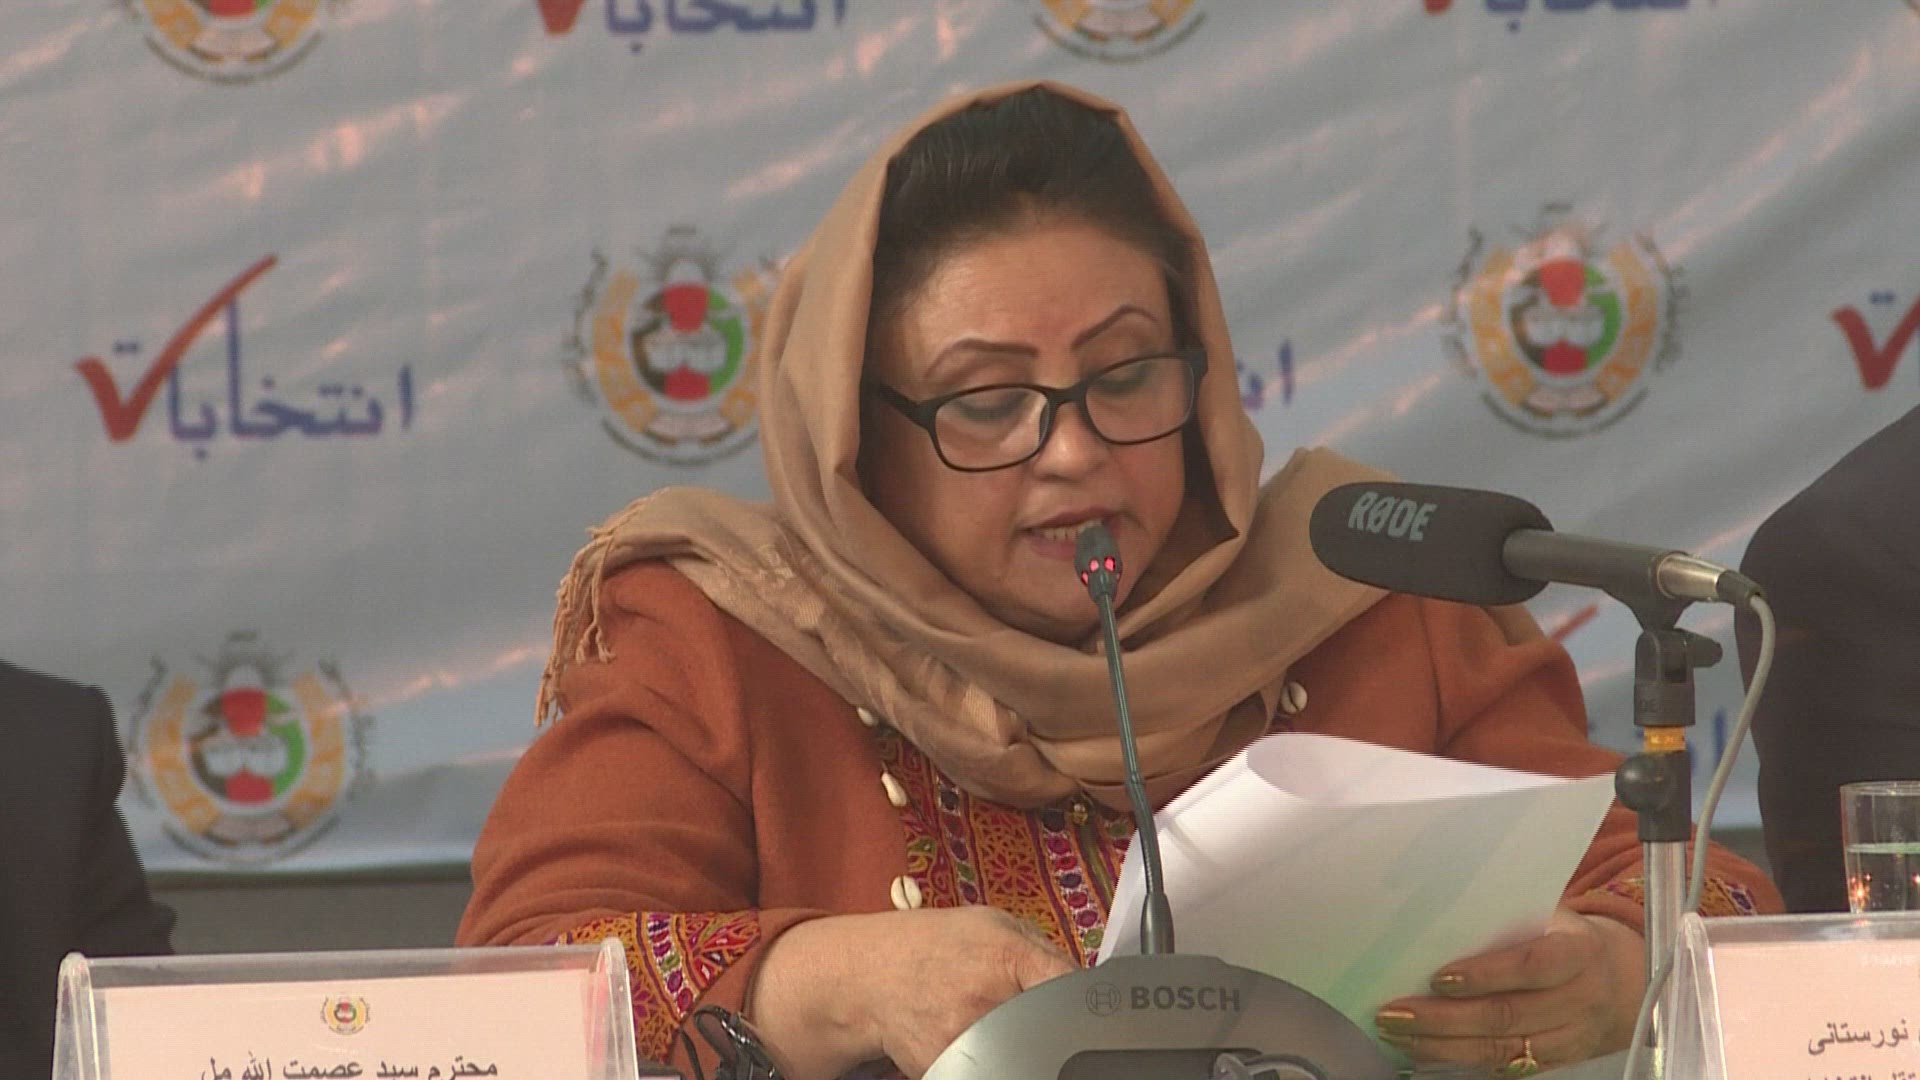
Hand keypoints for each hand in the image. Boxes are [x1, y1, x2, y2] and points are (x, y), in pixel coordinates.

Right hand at [748, 906, 1075, 1078]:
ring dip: (1021, 1044)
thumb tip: (1085, 983)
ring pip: (1024, 1053)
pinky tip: (971, 1038)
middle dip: (1050, 1024)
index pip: (1071, 985)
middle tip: (1031, 1013)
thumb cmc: (935, 945)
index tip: (1092, 1011)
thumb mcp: (992, 924)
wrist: (870, 975)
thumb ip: (1041, 952)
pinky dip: (991, 1058)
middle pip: (1052, 1028)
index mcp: (1007, 953)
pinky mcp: (949, 1066)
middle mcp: (989, 997)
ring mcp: (968, 1037)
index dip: (1088, 1002)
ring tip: (993, 1021)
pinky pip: (992, 1065)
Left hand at [1372, 908, 1646, 1070]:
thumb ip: (1505, 919)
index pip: (1532, 965)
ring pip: (1501, 1049)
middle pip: (1507, 1015)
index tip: (1438, 977)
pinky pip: (1504, 1067)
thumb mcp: (1548, 916)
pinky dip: (1460, 1060)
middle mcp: (1579, 999)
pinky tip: (1423, 1049)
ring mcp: (1570, 1037)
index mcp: (1578, 951)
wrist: (1616, 981)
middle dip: (1444, 1018)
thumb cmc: (1561, 936)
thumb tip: (1433, 916)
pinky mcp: (1555, 1062)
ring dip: (1442, 1045)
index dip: (1486, 974)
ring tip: (1396, 1033)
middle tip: (1394, 1012)